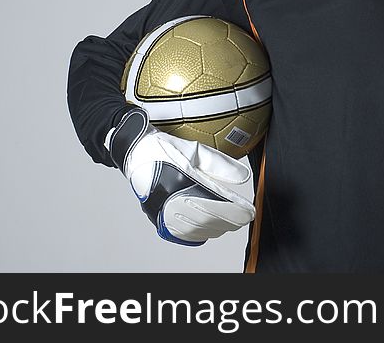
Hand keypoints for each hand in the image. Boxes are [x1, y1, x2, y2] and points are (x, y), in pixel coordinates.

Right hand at [104, 107, 255, 245]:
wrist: (134, 152)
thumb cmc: (164, 148)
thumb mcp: (195, 150)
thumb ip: (219, 164)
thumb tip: (243, 176)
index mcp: (180, 182)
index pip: (213, 203)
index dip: (233, 210)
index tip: (248, 212)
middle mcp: (169, 199)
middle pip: (205, 219)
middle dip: (228, 221)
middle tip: (243, 219)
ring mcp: (160, 210)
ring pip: (193, 229)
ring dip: (214, 228)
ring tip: (230, 224)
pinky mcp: (155, 216)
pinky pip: (178, 232)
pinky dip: (196, 234)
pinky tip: (208, 231)